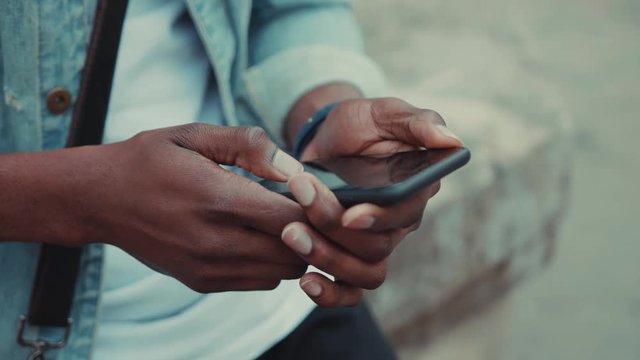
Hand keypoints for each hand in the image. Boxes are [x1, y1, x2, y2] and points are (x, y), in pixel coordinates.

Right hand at [83, 124, 309, 292]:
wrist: (100, 199)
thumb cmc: (151, 160)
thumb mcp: (194, 135)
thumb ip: (249, 145)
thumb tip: (293, 169)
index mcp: (218, 199)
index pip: (293, 217)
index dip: (315, 207)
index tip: (315, 192)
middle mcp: (215, 241)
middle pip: (295, 251)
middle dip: (311, 231)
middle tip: (308, 209)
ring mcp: (208, 267)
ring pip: (282, 272)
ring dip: (294, 250)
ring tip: (284, 222)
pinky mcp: (201, 281)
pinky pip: (260, 282)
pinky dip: (271, 264)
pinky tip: (260, 237)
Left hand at [282, 97, 461, 306]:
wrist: (329, 139)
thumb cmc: (361, 124)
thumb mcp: (385, 113)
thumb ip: (418, 122)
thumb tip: (450, 139)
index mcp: (415, 189)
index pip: (406, 213)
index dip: (380, 219)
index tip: (351, 215)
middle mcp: (399, 223)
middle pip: (377, 246)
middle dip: (333, 225)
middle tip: (300, 194)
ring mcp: (374, 243)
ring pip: (362, 271)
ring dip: (325, 256)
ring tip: (291, 232)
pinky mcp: (348, 254)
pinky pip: (348, 289)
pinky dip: (330, 294)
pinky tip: (306, 282)